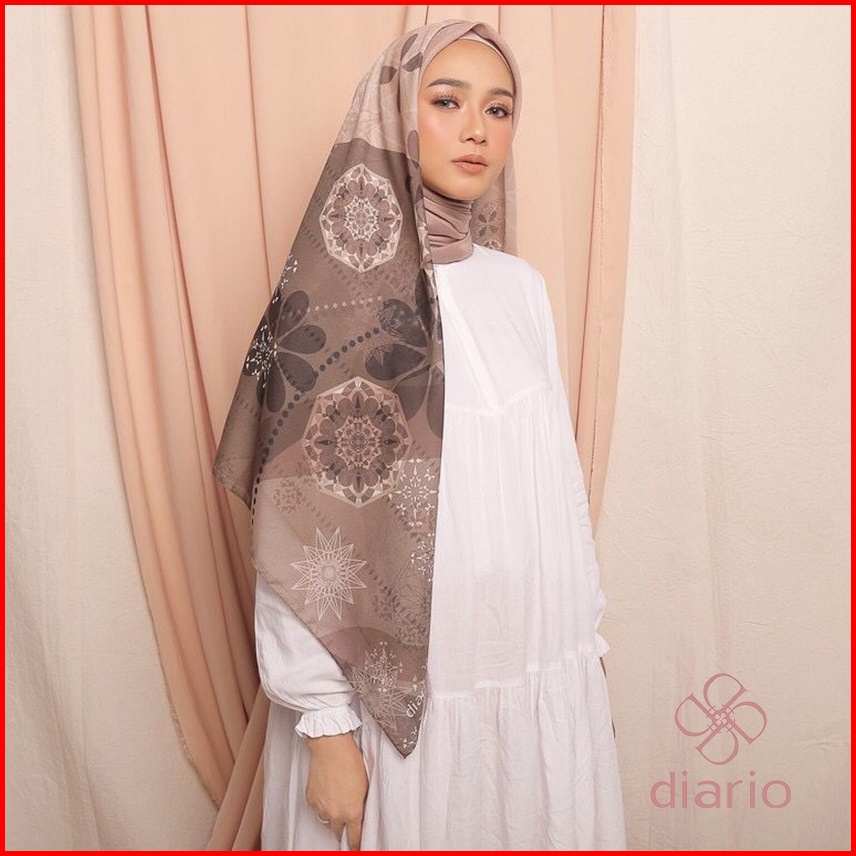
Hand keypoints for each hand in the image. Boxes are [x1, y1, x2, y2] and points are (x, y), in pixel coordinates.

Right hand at [305, 731, 367, 849]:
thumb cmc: (350, 761)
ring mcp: (321, 807)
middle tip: (345, 819)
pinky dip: (321, 803)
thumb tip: (358, 813)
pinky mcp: (311, 799)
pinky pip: (317, 808)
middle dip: (342, 827)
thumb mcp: (364, 785)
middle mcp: (335, 814)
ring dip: (331, 815)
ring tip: (336, 800)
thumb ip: (360, 803)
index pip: (354, 837)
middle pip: (337, 831)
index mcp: (352, 812)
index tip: (355, 847)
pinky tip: (326, 791)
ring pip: (326, 820)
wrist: (331, 747)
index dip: (355, 844)